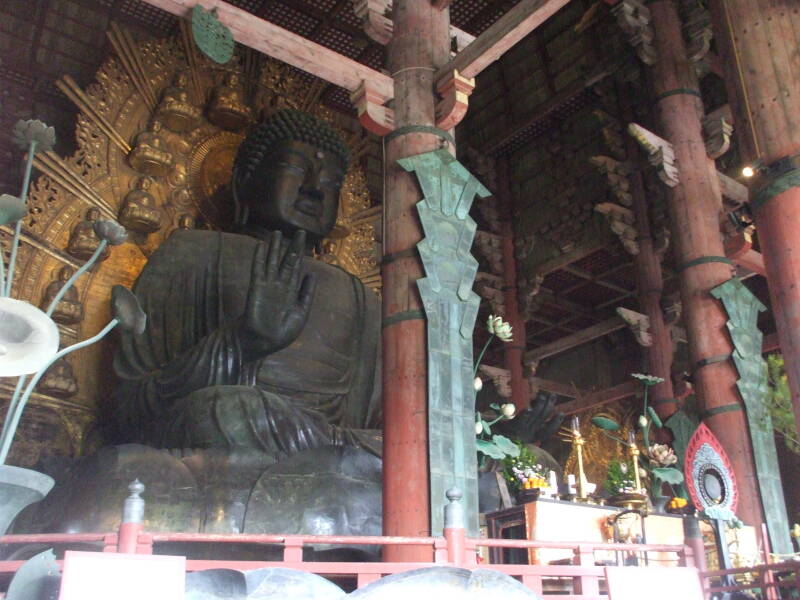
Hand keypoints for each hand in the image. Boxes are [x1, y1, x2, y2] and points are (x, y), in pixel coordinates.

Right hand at [239, 230, 315, 358]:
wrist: (263, 342)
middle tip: (299, 231)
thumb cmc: (282, 332)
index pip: (297, 268)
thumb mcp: (301, 313)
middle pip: (286, 261)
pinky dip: (259, 257)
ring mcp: (267, 285)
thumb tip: (312, 275)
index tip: (305, 241)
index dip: (301, 254)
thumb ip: (306, 294)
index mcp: (291, 291)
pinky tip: (261, 245)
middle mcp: (280, 285)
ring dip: (274, 247)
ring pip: (272, 262)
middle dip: (292, 247)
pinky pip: (258, 269)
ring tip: (276, 232)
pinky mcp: (256, 288)